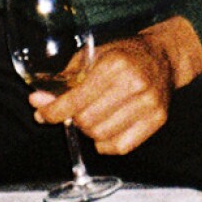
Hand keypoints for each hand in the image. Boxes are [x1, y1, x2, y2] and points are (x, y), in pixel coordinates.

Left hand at [32, 16, 201, 154]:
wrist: (163, 56)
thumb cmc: (123, 55)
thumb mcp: (92, 56)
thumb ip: (65, 81)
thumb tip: (38, 103)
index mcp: (114, 64)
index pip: (75, 99)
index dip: (53, 111)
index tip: (43, 114)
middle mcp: (134, 84)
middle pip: (87, 121)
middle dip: (73, 120)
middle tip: (75, 112)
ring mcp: (148, 104)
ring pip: (102, 136)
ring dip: (89, 131)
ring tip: (92, 117)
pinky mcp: (157, 119)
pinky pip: (121, 146)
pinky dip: (106, 144)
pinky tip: (106, 129)